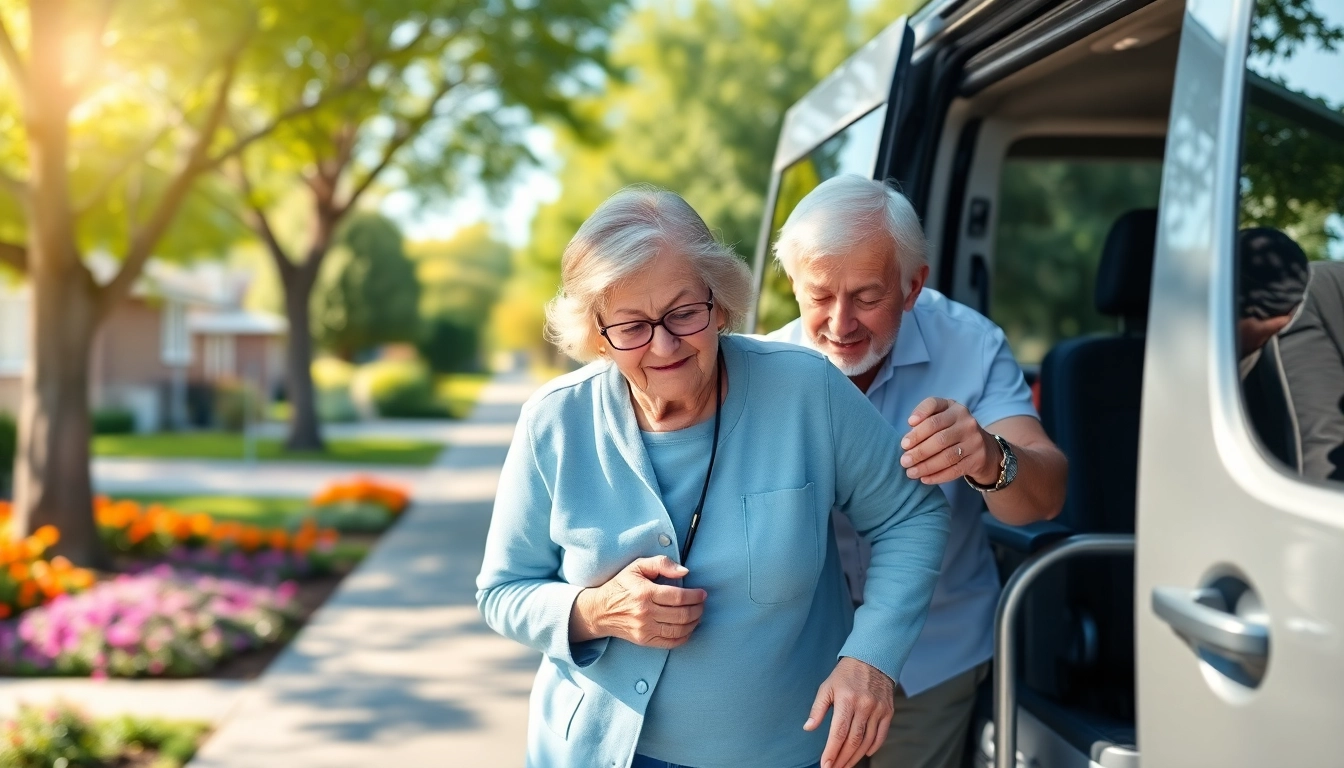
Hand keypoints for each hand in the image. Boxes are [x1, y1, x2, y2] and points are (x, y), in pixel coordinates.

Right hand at [571, 556, 705, 647]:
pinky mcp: (644, 640)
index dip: (695, 596)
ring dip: (694, 622)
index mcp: (645, 593)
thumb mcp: (637, 566)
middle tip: (702, 603)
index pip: (678, 597)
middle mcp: (645, 613)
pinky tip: (688, 628)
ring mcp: (645, 629)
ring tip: (697, 614)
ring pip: (679, 630)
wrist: (600, 610)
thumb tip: (684, 571)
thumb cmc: (621, 586)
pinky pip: (671, 642)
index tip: (702, 593)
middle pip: (681, 614)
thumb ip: (661, 563)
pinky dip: (684, 636)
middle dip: (698, 609)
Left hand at [804, 656, 895, 767]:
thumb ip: (817, 709)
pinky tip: (864, 754)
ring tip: (845, 765)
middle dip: (842, 759)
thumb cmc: (845, 674)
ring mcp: (878, 709)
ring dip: (856, 757)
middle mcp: (864, 705)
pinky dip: (873, 748)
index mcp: (846, 699)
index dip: (832, 752)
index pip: (839, 733)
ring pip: (867, 741)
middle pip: (853, 741)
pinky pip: (881, 735)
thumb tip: (808, 728)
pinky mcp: (888, 711)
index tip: (825, 765)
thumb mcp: (827, 687)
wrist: (872, 658)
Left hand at [900, 396, 1000, 485]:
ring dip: (926, 466)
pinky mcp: (977, 459)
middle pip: (939, 437)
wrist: (984, 448)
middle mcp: (967, 422)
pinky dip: (937, 476)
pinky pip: (955, 470)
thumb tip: (908, 437)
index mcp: (954, 408)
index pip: (934, 406)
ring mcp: (974, 441)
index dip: (918, 416)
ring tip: (910, 472)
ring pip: (947, 456)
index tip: (906, 434)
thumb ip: (925, 421)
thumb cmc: (952, 431)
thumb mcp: (942, 417)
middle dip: (918, 451)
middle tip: (904, 461)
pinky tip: (924, 479)